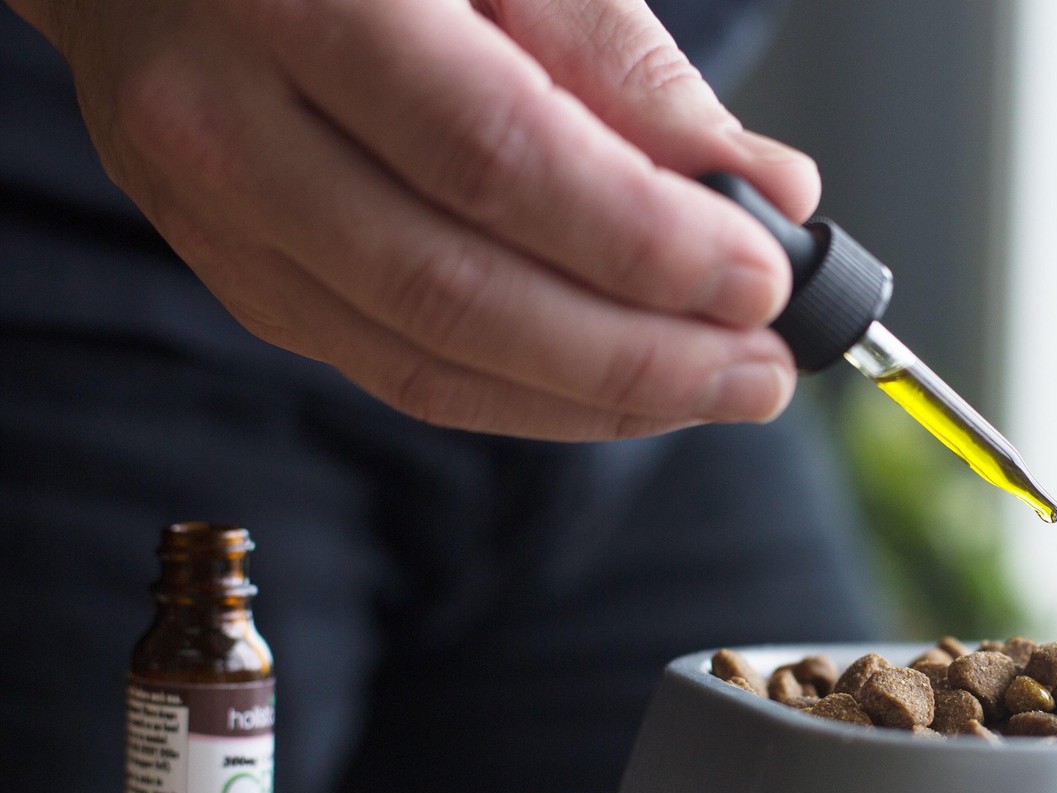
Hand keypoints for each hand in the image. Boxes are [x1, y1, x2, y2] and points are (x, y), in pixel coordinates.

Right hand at [11, 0, 816, 439]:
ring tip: (720, 388)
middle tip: (763, 367)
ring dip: (596, 397)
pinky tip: (623, 389)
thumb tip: (758, 183)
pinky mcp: (246, 283)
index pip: (495, 159)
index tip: (762, 276)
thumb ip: (615, 57)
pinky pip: (399, 374)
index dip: (640, 239)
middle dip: (637, 350)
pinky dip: (529, 399)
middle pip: (458, 290)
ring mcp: (222, 224)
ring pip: (427, 361)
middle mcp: (229, 127)